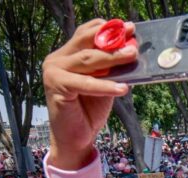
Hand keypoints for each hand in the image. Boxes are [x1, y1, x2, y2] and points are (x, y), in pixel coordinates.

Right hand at [43, 19, 137, 168]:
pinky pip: (86, 83)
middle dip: (113, 41)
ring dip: (113, 58)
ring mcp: (54, 71)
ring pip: (88, 60)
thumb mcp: (104, 84)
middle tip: (134, 42)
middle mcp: (56, 59)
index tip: (128, 27)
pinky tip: (123, 88)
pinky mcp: (56, 86)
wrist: (76, 139)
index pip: (86, 34)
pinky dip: (106, 85)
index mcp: (66, 55)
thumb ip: (111, 68)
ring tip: (132, 57)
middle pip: (88, 44)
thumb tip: (131, 51)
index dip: (106, 29)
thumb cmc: (89, 112)